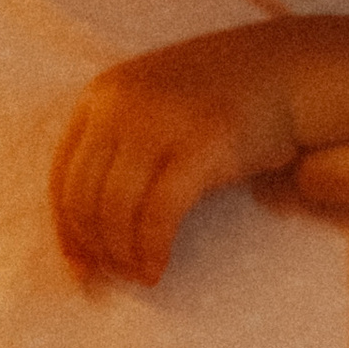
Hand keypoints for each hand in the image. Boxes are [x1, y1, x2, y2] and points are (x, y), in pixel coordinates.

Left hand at [50, 33, 306, 284]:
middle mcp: (122, 103)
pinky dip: (152, 249)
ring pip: (116, 209)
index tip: (79, 266)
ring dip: (122, 254)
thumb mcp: (152, 112)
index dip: (65, 229)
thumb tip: (81, 239)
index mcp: (101, 94)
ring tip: (140, 273)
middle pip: (84, 196)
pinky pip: (158, 213)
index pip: (61, 174)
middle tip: (115, 277)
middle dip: (96, 247)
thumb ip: (116, 156)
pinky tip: (158, 267)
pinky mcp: (202, 144)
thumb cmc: (217, 105)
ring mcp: (162, 120)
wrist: (287, 70)